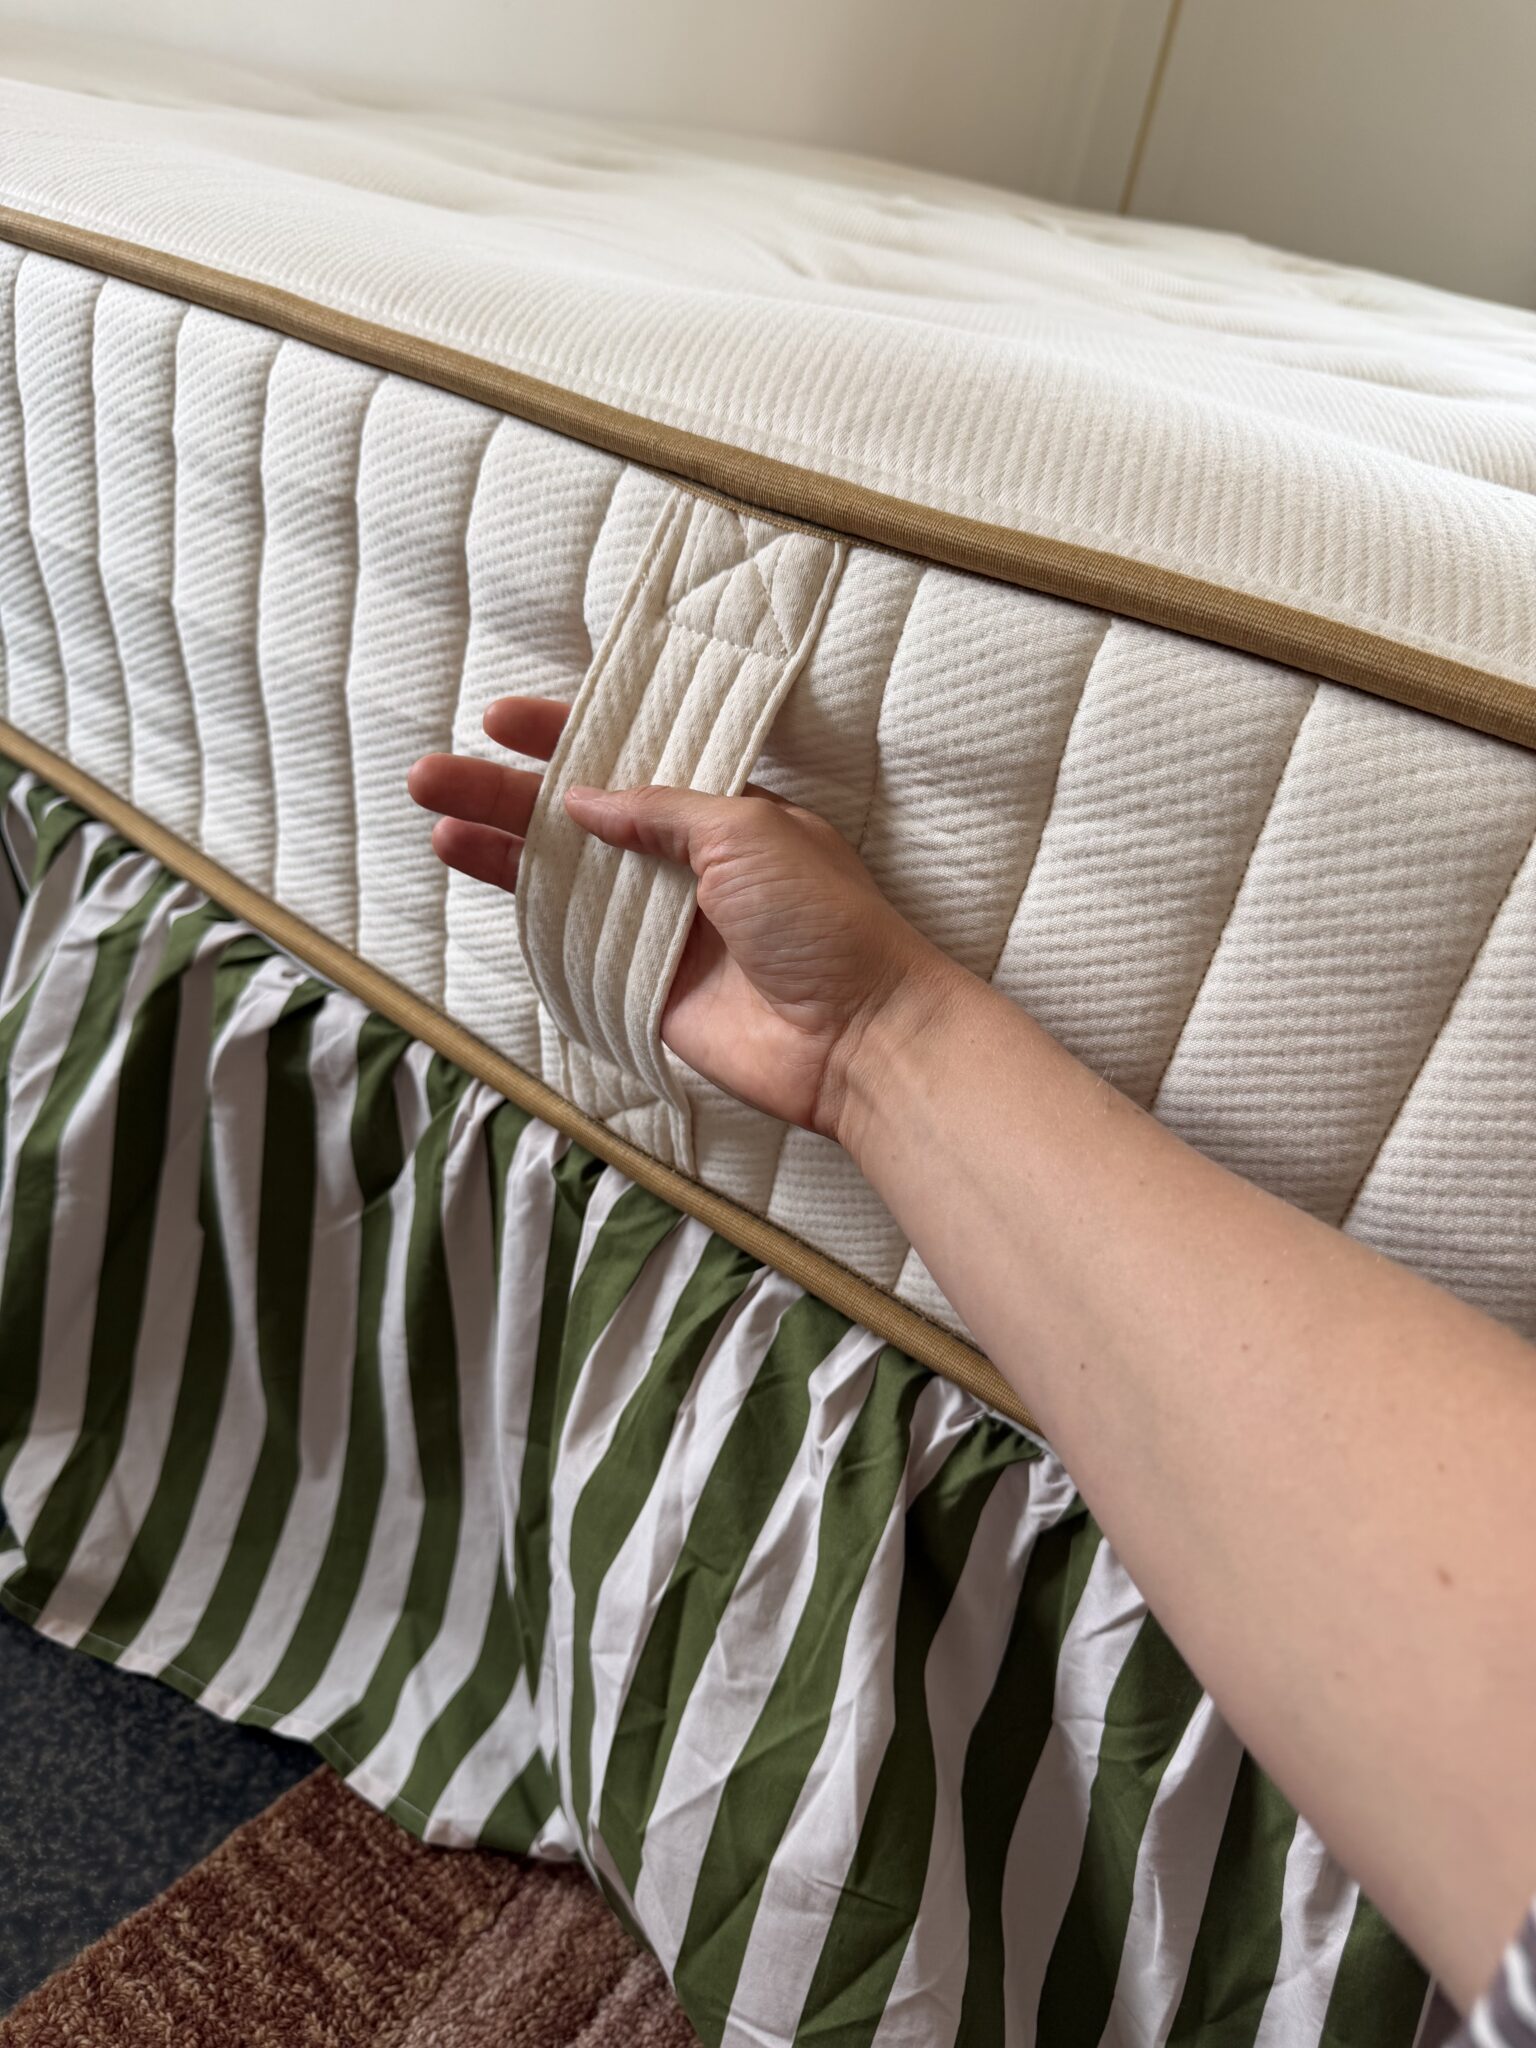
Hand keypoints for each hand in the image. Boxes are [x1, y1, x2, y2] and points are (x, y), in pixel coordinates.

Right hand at [407, 696, 956, 1137]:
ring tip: (435, 826)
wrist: (855, 1034)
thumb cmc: (824, 919)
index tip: (502, 718)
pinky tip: (479, 886)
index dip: (566, 735)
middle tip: (432, 774)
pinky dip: (529, 920)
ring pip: (564, 880)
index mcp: (722, 811)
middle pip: (577, 819)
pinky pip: (576, 948)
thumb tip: (581, 800)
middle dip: (504, 795)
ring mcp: (661, 928)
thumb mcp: (746, 830)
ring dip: (500, 853)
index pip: (630, 759)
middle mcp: (685, 864)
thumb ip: (659, 810)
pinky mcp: (646, 989)